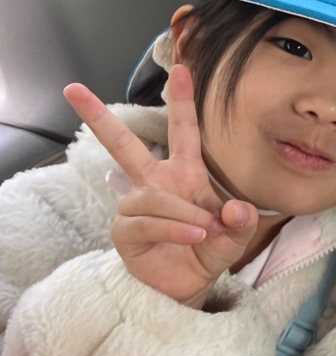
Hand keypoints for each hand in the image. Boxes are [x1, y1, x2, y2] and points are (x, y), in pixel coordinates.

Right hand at [63, 64, 256, 308]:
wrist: (188, 287)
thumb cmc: (207, 251)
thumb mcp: (235, 235)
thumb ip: (242, 221)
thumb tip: (236, 208)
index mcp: (183, 175)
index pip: (182, 132)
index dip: (181, 101)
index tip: (181, 68)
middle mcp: (154, 184)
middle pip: (122, 145)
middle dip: (98, 116)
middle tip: (73, 88)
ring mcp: (135, 206)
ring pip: (153, 196)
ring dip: (183, 212)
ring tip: (205, 230)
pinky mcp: (125, 231)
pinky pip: (147, 221)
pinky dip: (175, 227)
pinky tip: (193, 235)